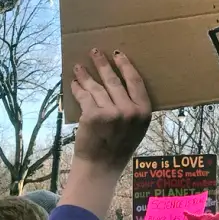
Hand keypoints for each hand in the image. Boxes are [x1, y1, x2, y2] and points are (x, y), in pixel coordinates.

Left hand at [71, 49, 151, 173]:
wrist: (101, 167)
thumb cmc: (118, 147)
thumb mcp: (136, 128)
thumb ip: (134, 108)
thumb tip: (122, 82)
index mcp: (144, 112)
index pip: (135, 81)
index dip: (126, 65)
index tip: (118, 54)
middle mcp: (129, 111)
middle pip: (114, 81)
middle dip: (102, 64)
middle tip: (95, 52)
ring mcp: (111, 113)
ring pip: (97, 87)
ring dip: (86, 75)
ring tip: (79, 67)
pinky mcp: (93, 115)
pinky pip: (84, 96)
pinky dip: (77, 88)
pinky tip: (74, 82)